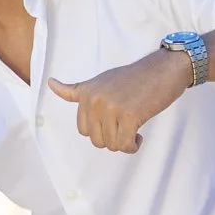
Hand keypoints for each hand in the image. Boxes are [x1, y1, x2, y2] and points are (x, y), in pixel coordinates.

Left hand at [48, 50, 192, 152]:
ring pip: (111, 144)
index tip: (114, 122)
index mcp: (86, 93)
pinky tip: (139, 136)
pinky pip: (125, 145)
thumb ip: (77, 90)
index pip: (83, 129)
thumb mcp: (100, 81)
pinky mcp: (129, 116)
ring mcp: (111, 108)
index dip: (100, 130)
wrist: (164, 68)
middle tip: (126, 126)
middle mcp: (95, 101)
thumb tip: (50, 84)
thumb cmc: (135, 77)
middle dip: (113, 138)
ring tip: (134, 129)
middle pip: (96, 139)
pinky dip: (132, 146)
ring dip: (124, 142)